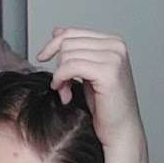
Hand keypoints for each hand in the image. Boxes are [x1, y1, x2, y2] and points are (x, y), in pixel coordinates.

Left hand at [35, 26, 143, 149]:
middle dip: (58, 64)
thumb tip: (57, 31)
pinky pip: (70, 67)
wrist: (120, 131)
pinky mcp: (108, 73)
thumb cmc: (105, 105)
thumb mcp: (88, 71)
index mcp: (113, 42)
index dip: (53, 45)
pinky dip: (61, 79)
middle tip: (60, 85)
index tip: (43, 57)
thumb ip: (77, 51)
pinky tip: (65, 94)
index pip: (72, 32)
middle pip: (68, 43)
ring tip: (65, 92)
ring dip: (59, 76)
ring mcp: (114, 58)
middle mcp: (116, 47)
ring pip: (67, 55)